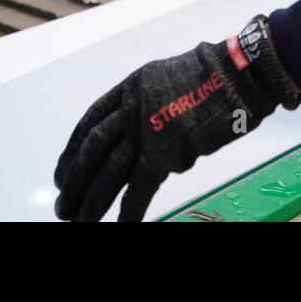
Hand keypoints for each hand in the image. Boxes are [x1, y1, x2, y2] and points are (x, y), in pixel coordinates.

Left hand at [53, 15, 300, 220]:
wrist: (238, 75)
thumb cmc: (216, 75)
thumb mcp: (169, 77)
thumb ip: (150, 102)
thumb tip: (141, 131)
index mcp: (132, 87)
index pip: (90, 122)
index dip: (72, 151)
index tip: (62, 172)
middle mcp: (132, 108)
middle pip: (93, 150)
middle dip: (74, 181)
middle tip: (63, 205)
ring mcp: (146, 130)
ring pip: (109, 172)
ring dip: (92, 200)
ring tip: (79, 219)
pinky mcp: (164, 153)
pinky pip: (139, 189)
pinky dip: (128, 212)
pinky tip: (120, 226)